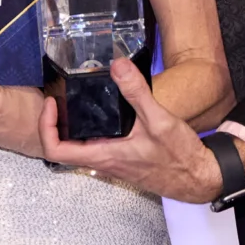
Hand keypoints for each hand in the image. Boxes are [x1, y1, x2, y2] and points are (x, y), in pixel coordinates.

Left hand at [36, 54, 224, 203]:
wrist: (198, 177)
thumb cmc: (179, 158)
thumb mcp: (158, 120)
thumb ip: (136, 92)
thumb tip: (118, 66)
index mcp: (104, 156)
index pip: (56, 150)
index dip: (46, 127)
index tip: (52, 104)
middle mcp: (104, 162)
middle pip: (64, 147)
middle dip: (56, 122)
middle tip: (59, 97)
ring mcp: (113, 162)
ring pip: (80, 147)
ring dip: (72, 125)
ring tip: (75, 100)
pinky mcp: (123, 159)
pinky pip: (97, 145)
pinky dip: (92, 128)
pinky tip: (104, 111)